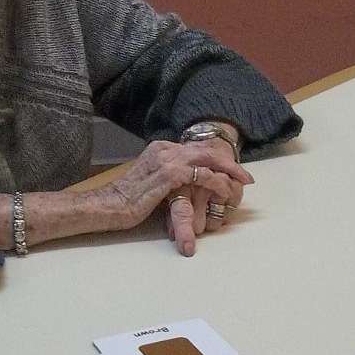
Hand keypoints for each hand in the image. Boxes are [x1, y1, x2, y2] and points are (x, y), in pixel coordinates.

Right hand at [106, 138, 252, 256]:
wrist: (108, 205)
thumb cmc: (126, 200)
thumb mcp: (151, 184)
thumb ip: (168, 180)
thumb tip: (185, 187)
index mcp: (161, 149)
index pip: (196, 149)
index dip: (217, 159)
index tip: (231, 170)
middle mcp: (165, 149)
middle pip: (206, 149)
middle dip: (229, 161)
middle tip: (246, 176)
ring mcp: (166, 160)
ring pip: (207, 158)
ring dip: (228, 170)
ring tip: (242, 182)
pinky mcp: (168, 175)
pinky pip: (200, 175)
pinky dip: (216, 182)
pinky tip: (225, 191)